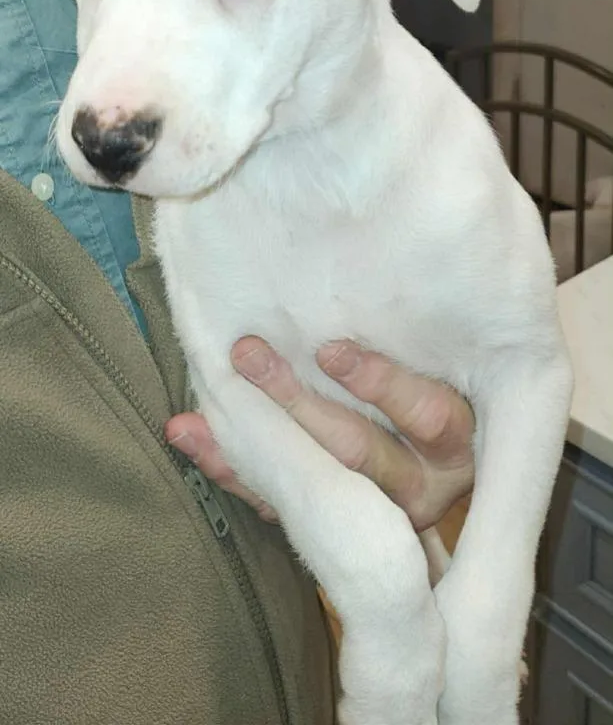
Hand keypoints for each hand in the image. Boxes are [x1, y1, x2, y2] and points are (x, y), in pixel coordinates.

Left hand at [165, 339, 473, 529]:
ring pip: (314, 481)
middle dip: (297, 403)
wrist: (437, 458)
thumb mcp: (446, 357)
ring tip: (207, 407)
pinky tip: (192, 437)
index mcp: (454, 440)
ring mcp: (377, 511)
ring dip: (253, 442)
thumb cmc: (442, 380)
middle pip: (357, 449)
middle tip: (250, 356)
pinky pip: (279, 501)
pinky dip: (234, 469)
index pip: (426, 414)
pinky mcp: (335, 523)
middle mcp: (421, 483)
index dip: (379, 384)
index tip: (328, 350)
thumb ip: (415, 331)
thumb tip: (387, 256)